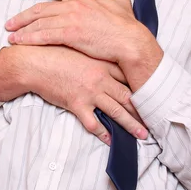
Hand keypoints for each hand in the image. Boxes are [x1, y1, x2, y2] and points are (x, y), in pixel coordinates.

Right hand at [0, 45, 147, 143]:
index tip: (153, 96)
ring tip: (142, 135)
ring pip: (116, 112)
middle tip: (155, 120)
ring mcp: (90, 92)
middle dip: (142, 111)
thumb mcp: (79, 49)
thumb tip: (109, 63)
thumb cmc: (55, 53)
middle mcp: (100, 78)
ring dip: (131, 125)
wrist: (35, 61)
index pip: (129, 77)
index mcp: (103, 63)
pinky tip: (110, 140)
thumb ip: (96, 56)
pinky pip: (93, 123)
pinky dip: (103, 133)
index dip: (142, 88)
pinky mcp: (77, 104)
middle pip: (128, 97)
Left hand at [5, 0, 150, 65]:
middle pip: (40, 7)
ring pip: (39, 22)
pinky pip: (43, 35)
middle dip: (22, 15)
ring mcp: (70, 19)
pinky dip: (29, 38)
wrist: (130, 41)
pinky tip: (19, 42)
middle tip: (9, 22)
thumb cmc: (125, 24)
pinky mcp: (70, 34)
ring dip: (22, 29)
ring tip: (10, 34)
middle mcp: (72, 4)